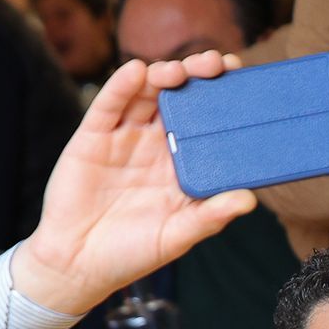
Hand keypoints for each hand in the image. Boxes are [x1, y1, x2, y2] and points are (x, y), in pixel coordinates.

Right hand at [12, 54, 255, 314]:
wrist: (78, 264)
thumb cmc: (132, 253)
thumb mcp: (177, 236)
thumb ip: (211, 216)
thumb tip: (250, 199)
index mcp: (183, 163)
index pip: (208, 122)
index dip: (223, 99)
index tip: (242, 80)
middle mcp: (156, 144)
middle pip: (180, 98)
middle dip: (198, 76)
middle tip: (216, 64)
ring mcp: (125, 137)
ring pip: (147, 94)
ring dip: (164, 75)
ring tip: (179, 71)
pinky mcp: (93, 136)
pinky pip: (109, 105)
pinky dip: (121, 86)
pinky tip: (136, 71)